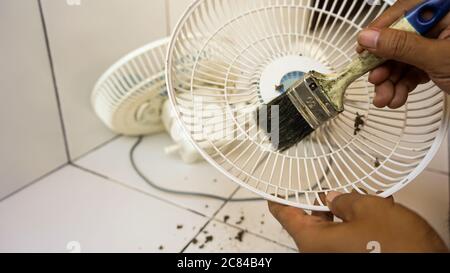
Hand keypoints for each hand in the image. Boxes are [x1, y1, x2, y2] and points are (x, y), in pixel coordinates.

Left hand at [268, 192, 447, 252]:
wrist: (426, 265)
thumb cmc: (397, 249)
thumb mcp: (368, 209)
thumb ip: (345, 199)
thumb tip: (335, 198)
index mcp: (313, 241)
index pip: (284, 215)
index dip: (277, 199)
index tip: (272, 190)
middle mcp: (320, 252)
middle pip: (310, 220)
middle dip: (322, 200)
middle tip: (329, 186)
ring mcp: (337, 256)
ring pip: (332, 227)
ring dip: (345, 210)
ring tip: (362, 195)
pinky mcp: (354, 257)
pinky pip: (347, 236)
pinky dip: (356, 222)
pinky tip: (374, 209)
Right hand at [357, 0, 449, 108]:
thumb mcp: (440, 58)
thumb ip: (402, 46)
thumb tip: (369, 38)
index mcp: (446, 10)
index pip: (404, 11)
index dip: (379, 31)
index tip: (363, 49)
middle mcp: (443, 22)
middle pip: (400, 37)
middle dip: (385, 65)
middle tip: (375, 81)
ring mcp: (441, 41)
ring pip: (404, 56)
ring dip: (391, 80)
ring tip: (386, 98)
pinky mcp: (439, 58)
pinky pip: (413, 67)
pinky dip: (403, 84)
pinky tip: (397, 97)